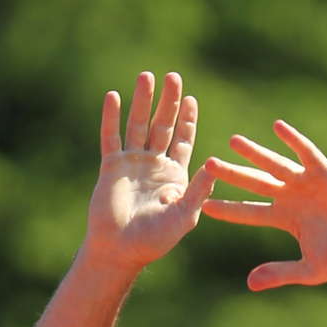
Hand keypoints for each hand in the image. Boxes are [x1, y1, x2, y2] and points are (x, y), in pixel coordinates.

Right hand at [85, 71, 213, 270]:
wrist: (122, 250)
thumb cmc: (155, 239)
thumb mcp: (185, 215)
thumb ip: (199, 190)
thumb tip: (215, 164)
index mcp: (176, 176)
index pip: (183, 140)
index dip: (188, 120)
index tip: (191, 98)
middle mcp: (155, 165)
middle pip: (163, 126)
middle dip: (168, 102)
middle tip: (173, 77)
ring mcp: (132, 164)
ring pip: (138, 125)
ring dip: (142, 101)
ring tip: (146, 76)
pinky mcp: (112, 166)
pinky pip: (111, 137)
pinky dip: (111, 117)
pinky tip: (114, 96)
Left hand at [203, 120, 326, 289]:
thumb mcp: (311, 270)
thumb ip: (281, 273)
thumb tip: (250, 283)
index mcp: (287, 219)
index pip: (251, 211)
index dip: (230, 209)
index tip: (205, 206)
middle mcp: (292, 197)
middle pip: (255, 183)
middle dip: (232, 174)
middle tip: (207, 164)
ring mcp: (307, 184)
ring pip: (275, 165)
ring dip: (255, 153)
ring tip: (234, 141)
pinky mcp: (326, 173)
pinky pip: (306, 154)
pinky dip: (293, 141)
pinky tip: (277, 127)